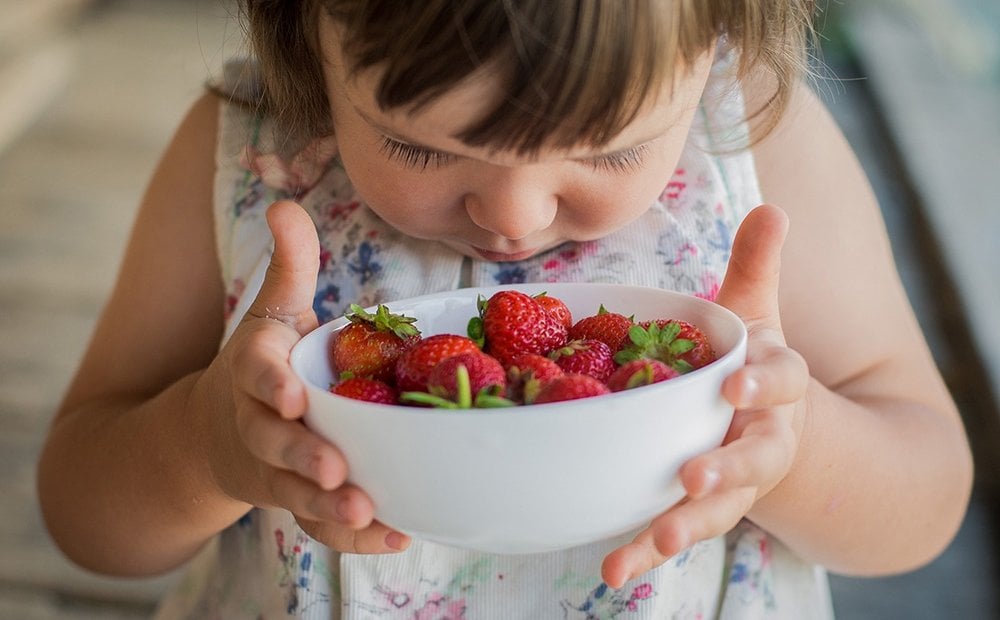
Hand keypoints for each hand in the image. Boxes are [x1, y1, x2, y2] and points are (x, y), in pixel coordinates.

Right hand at [206, 200, 410, 553]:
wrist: (215, 433)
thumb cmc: (263, 364)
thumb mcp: (271, 313)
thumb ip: (287, 265)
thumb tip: (285, 203)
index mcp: (255, 371)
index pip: (255, 373)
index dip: (270, 384)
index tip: (292, 396)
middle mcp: (258, 422)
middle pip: (273, 440)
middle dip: (302, 455)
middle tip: (336, 470)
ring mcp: (274, 467)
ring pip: (296, 491)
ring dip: (330, 507)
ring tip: (372, 512)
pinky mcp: (295, 499)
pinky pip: (319, 523)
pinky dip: (353, 536)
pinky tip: (398, 534)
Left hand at [601, 204, 807, 586]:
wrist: (775, 427)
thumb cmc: (752, 361)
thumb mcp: (757, 312)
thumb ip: (757, 265)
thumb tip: (770, 205)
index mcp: (773, 384)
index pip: (780, 378)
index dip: (761, 381)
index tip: (737, 384)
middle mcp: (761, 438)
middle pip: (753, 457)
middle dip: (726, 468)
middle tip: (693, 477)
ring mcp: (734, 481)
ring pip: (716, 508)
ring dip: (684, 524)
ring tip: (655, 543)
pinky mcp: (699, 508)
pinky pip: (673, 530)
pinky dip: (644, 552)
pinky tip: (613, 573)